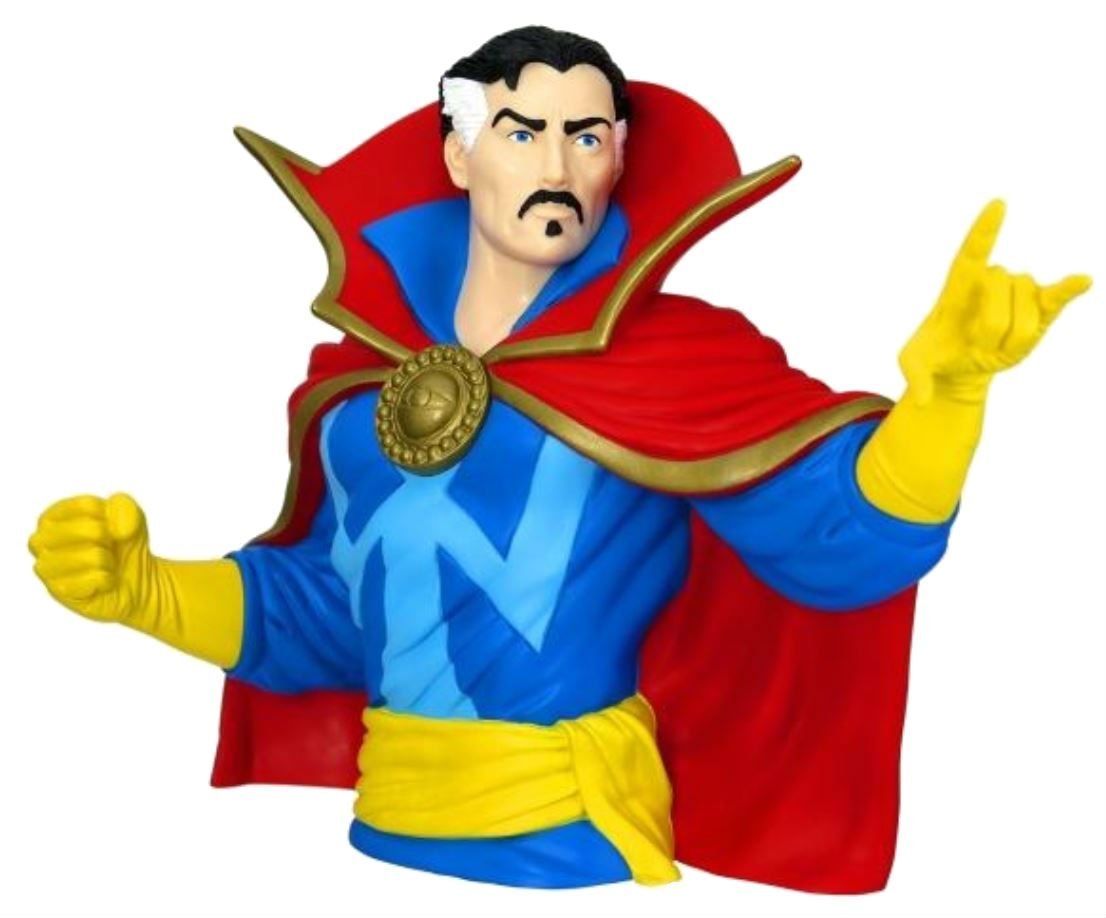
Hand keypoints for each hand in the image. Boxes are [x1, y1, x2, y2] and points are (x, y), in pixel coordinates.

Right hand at [29, 492, 158, 623]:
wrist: (138, 581)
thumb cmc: (123, 546)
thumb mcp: (132, 518)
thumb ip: (124, 507)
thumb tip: (116, 528)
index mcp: (53, 518)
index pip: (85, 505)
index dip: (109, 515)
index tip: (112, 524)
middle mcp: (41, 542)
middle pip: (77, 530)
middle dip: (102, 535)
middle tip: (109, 543)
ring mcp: (48, 569)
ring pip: (84, 557)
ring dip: (106, 558)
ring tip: (106, 563)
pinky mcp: (61, 593)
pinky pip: (91, 580)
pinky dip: (107, 578)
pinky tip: (104, 580)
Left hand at [899, 200, 1090, 403]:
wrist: (960, 361)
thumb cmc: (935, 352)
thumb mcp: (915, 363)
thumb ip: (914, 376)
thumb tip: (920, 398)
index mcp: (959, 284)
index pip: (973, 250)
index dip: (985, 229)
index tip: (998, 204)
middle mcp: (992, 281)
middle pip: (1003, 290)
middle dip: (991, 322)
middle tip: (975, 340)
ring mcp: (1017, 294)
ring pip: (1024, 306)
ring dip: (1010, 334)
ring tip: (993, 342)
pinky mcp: (1038, 311)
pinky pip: (1056, 297)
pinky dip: (1069, 289)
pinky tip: (1082, 280)